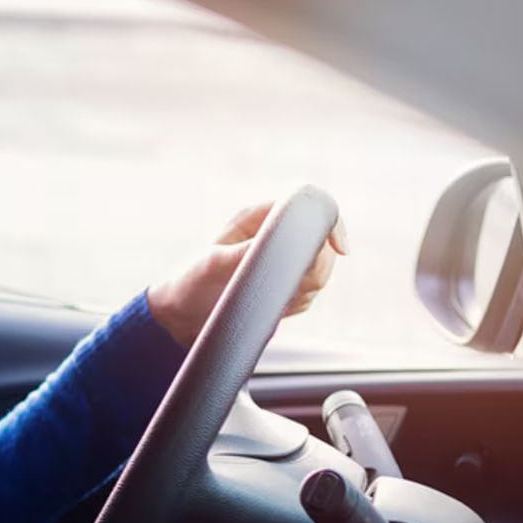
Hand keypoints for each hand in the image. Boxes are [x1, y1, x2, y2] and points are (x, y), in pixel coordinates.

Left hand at [146, 200, 348, 347]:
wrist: (182, 315)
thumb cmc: (190, 282)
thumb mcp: (214, 264)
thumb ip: (251, 253)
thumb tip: (287, 247)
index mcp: (259, 217)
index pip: (312, 206)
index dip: (332, 224)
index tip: (340, 249)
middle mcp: (275, 235)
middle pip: (325, 245)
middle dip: (315, 268)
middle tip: (284, 285)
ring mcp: (284, 260)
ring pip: (322, 273)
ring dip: (303, 289)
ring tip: (268, 297)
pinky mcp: (286, 285)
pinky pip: (311, 295)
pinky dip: (296, 303)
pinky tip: (270, 307)